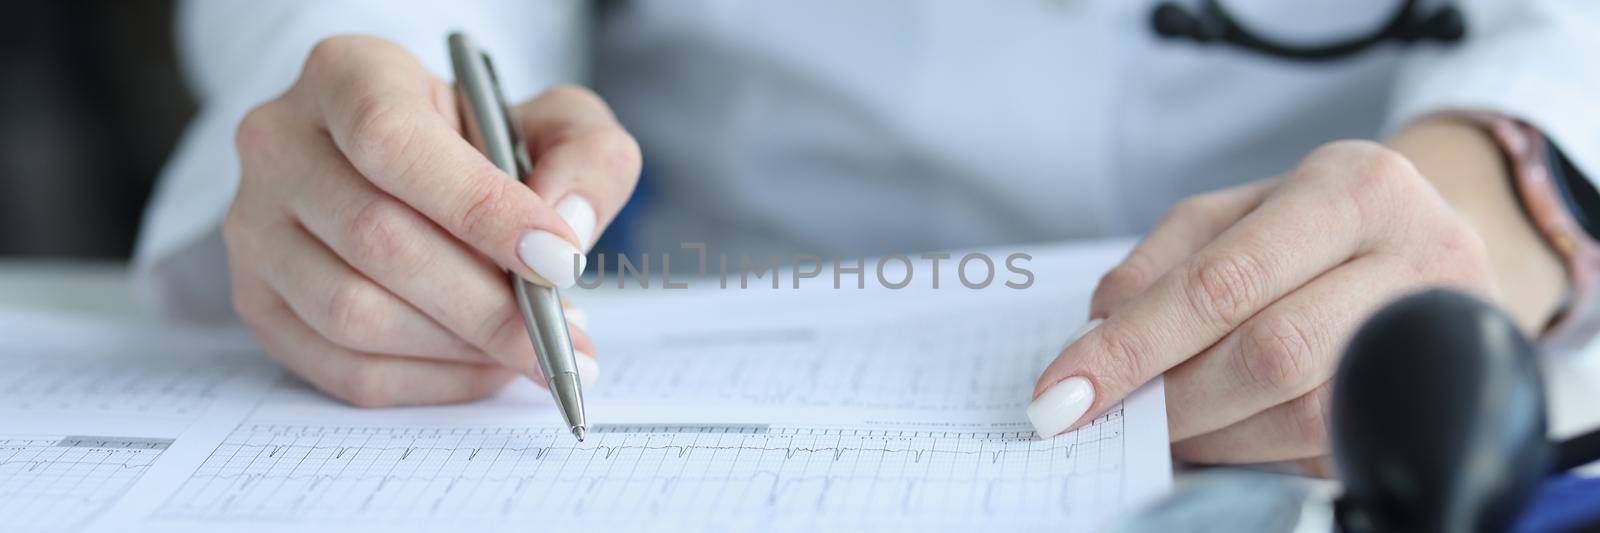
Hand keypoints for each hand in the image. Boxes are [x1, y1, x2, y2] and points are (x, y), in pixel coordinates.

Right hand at [224, 36, 640, 406]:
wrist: (419, 174)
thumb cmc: (486, 144)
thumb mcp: (555, 121)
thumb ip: (586, 155)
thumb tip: (566, 223)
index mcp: (346, 74)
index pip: (395, 143)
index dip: (480, 210)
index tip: (560, 260)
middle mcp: (279, 144)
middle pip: (377, 240)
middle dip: (487, 305)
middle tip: (562, 338)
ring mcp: (254, 229)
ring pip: (353, 314)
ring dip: (460, 348)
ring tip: (532, 350)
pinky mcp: (258, 304)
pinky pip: (344, 369)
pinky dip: (432, 382)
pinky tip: (486, 366)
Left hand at [1027, 140, 1507, 468]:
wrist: (1436, 245)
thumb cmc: (1318, 227)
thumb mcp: (1238, 213)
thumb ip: (1162, 264)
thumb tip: (1098, 333)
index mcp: (1354, 190)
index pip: (1225, 281)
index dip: (1133, 345)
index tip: (1063, 391)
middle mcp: (1417, 255)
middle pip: (1269, 353)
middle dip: (1169, 396)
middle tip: (1106, 415)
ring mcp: (1440, 335)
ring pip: (1301, 413)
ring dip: (1207, 432)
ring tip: (1160, 421)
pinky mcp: (1437, 401)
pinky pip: (1325, 446)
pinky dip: (1250, 449)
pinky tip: (1215, 434)